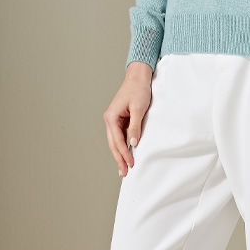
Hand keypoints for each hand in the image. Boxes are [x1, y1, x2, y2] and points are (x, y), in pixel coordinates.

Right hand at [104, 61, 152, 176]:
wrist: (139, 76)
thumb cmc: (138, 89)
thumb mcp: (139, 108)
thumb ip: (135, 126)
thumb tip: (133, 143)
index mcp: (111, 117)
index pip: (117, 140)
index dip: (124, 154)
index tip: (131, 164)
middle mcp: (110, 119)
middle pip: (113, 143)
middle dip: (119, 158)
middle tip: (124, 173)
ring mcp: (114, 119)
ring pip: (116, 140)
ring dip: (120, 153)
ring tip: (124, 167)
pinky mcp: (121, 118)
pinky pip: (121, 134)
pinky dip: (123, 144)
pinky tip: (127, 152)